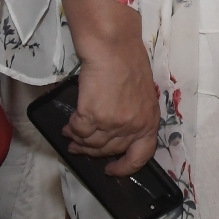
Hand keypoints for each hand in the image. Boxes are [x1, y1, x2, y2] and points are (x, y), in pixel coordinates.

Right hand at [55, 0, 158, 174]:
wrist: (114, 48)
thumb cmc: (129, 64)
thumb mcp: (142, 96)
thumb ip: (133, 116)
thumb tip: (114, 134)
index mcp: (149, 121)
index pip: (141, 156)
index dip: (126, 168)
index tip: (112, 170)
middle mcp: (133, 126)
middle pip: (109, 150)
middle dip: (92, 150)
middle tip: (79, 146)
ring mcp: (113, 123)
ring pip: (91, 143)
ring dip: (78, 140)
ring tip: (71, 133)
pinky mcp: (93, 116)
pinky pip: (78, 132)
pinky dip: (71, 129)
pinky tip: (69, 124)